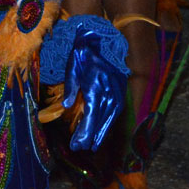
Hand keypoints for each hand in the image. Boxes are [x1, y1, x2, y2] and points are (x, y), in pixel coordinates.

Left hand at [62, 26, 127, 150]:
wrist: (102, 40)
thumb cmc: (83, 54)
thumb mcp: (71, 67)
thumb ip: (70, 87)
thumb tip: (67, 106)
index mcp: (94, 87)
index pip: (90, 117)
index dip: (83, 133)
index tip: (76, 145)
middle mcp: (108, 92)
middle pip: (99, 121)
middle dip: (90, 137)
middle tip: (80, 148)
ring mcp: (117, 92)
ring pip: (109, 119)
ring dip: (101, 133)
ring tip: (92, 145)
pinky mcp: (121, 91)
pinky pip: (115, 111)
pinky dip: (108, 122)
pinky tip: (102, 130)